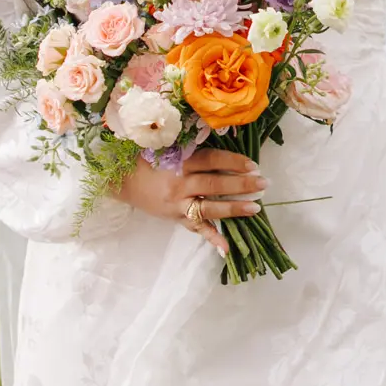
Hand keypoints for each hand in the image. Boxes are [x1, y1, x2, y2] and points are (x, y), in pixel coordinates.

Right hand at [124, 148, 263, 234]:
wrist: (121, 181)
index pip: (212, 160)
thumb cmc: (146, 159)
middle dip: (241, 185)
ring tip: (256, 208)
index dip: (234, 162)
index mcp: (179, 161)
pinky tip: (226, 248)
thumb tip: (222, 137)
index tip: (253, 164)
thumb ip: (191, 146)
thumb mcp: (167, 147)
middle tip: (264, 183)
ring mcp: (177, 204)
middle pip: (214, 184)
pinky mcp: (176, 218)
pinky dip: (211, 238)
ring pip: (209, 208)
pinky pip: (195, 229)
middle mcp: (180, 184)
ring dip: (233, 209)